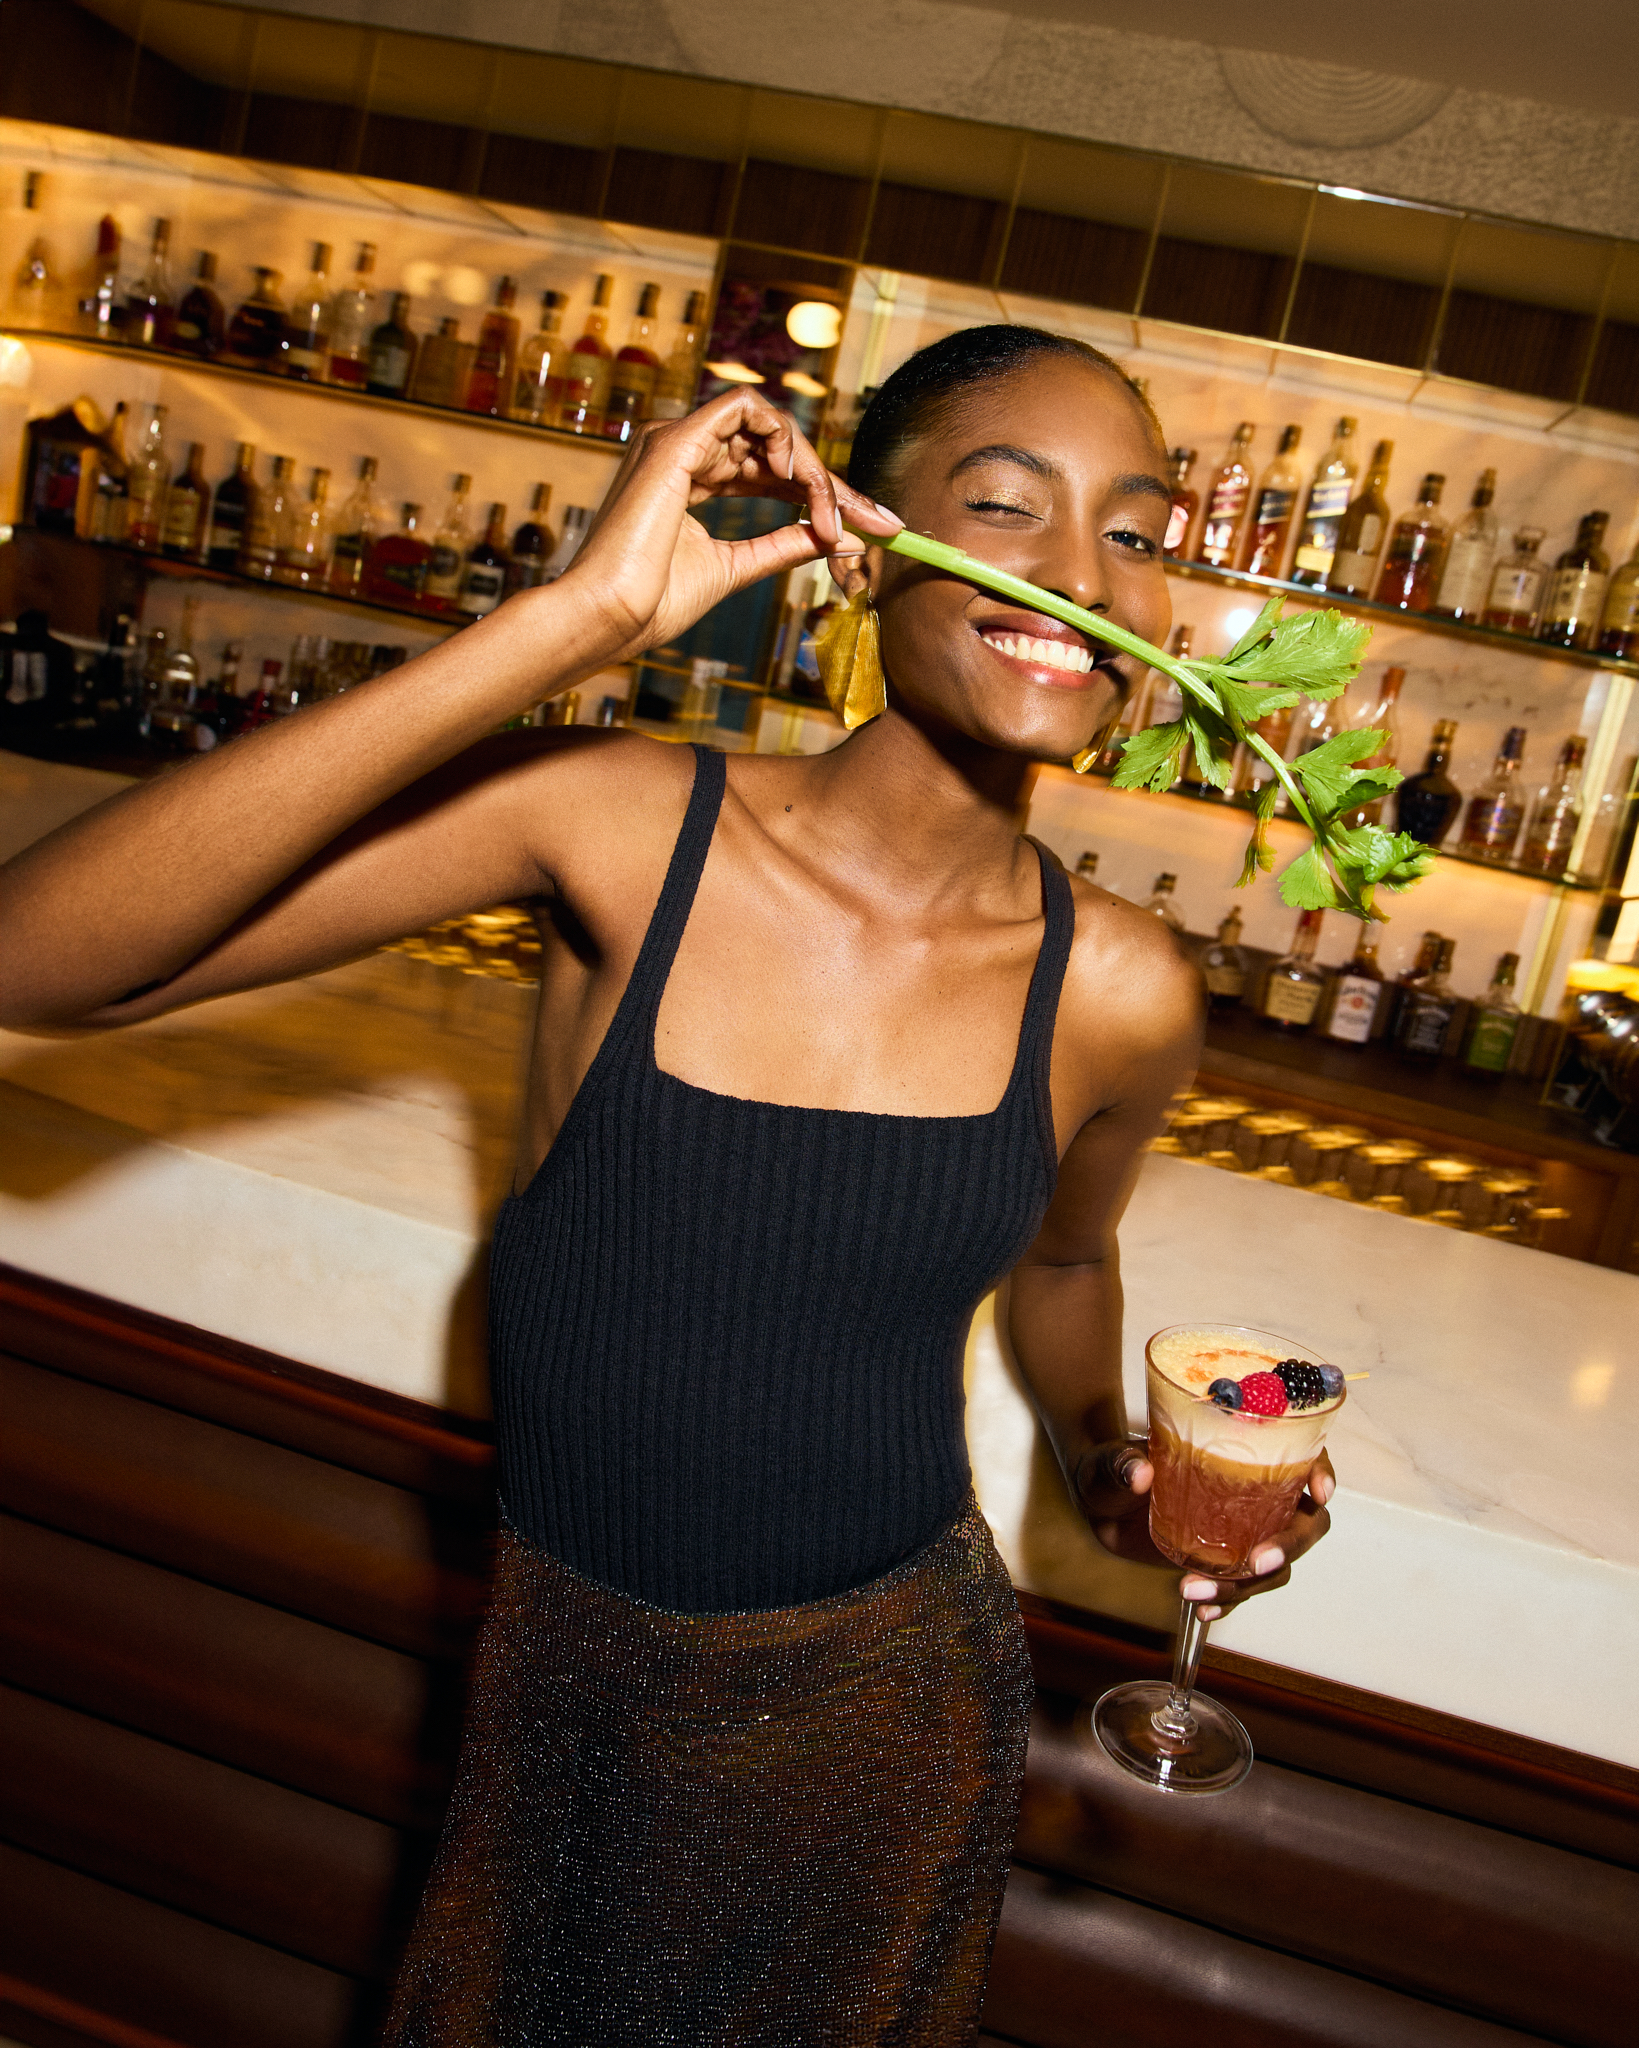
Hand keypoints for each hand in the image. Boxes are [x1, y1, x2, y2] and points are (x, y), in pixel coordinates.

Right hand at [559, 390, 900, 661]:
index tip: (871, 526)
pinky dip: (782, 439)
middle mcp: (683, 449)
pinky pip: (748, 412)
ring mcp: (676, 439)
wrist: (607, 617)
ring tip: (830, 514)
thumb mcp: (734, 568)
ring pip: (769, 425)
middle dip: (834, 482)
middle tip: (879, 522)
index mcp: (690, 476)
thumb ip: (782, 545)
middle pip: (778, 446)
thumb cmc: (652, 603)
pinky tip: (796, 482)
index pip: (770, 470)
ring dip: (811, 468)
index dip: (822, 493)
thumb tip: (840, 536)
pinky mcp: (675, 441)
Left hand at [1079, 1441, 1334, 1621]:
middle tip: (1258, 1561)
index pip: (1300, 1454)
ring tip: (1196, 1591)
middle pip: (1303, 1521)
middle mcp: (1254, 1493)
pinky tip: (1203, 1610)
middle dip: (1291, 1545)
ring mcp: (1243, 1532)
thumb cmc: (1116, 1468)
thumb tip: (1140, 1474)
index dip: (1320, 1470)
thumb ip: (1124, 1464)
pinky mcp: (1223, 1563)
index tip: (1320, 1492)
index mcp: (1241, 1452)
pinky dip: (1227, 1604)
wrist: (1101, 1505)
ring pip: (1274, 1564)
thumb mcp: (1113, 1461)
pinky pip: (1242, 1589)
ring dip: (1247, 1585)